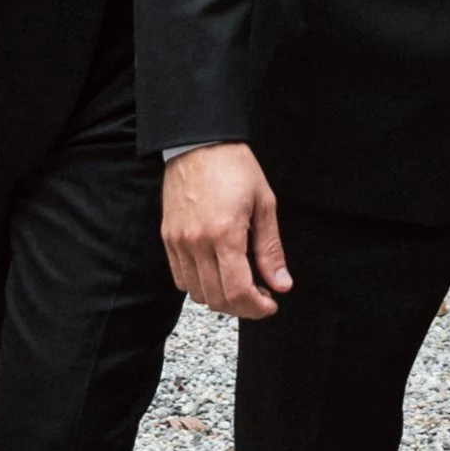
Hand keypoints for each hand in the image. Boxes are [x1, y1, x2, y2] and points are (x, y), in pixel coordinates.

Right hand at [163, 143, 290, 317]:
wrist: (198, 142)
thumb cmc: (233, 166)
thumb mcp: (264, 204)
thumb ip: (270, 249)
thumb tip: (281, 283)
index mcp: (225, 233)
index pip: (237, 291)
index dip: (256, 308)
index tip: (270, 304)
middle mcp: (197, 242)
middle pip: (216, 299)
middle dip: (243, 308)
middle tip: (260, 298)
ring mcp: (178, 242)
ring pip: (196, 293)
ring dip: (220, 299)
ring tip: (239, 286)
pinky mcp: (168, 238)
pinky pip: (180, 277)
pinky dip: (199, 285)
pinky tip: (216, 273)